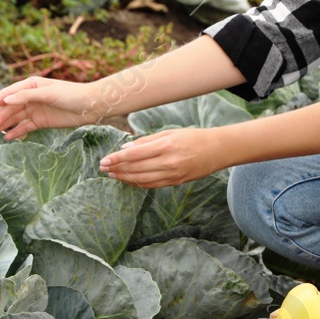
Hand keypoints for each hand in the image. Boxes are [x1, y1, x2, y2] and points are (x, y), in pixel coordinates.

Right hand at [0, 77, 100, 139]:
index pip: (8, 94)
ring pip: (16, 118)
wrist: (91, 106)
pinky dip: (17, 132)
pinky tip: (8, 137)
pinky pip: (25, 127)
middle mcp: (31, 96)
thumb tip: (7, 99)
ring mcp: (36, 109)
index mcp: (31, 85)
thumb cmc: (71, 94)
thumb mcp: (49, 93)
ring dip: (5, 125)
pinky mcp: (42, 121)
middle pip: (10, 108)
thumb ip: (27, 96)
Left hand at [99, 128, 223, 188]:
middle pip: (135, 168)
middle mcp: (168, 162)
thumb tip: (126, 148)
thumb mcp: (169, 133)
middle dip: (117, 169)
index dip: (116, 159)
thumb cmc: (193, 137)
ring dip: (124, 178)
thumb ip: (147, 141)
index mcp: (165, 146)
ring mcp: (172, 174)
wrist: (217, 150)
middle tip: (103, 168)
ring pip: (142, 179)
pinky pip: (152, 185)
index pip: (134, 155)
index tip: (104, 160)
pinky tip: (128, 180)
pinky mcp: (176, 182)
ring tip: (112, 175)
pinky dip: (138, 183)